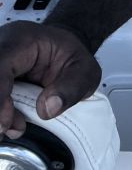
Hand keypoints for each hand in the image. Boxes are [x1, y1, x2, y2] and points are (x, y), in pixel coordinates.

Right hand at [0, 21, 100, 135]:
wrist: (61, 50)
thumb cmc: (70, 56)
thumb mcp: (85, 71)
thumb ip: (72, 88)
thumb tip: (48, 109)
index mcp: (22, 40)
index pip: (0, 64)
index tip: (4, 123)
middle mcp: (1, 48)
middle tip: (6, 129)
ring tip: (12, 127)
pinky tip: (8, 123)